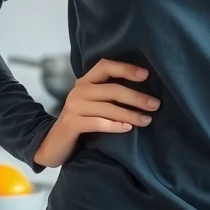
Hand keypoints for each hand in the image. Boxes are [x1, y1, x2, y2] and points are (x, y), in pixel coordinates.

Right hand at [32, 58, 158, 167]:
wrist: (54, 143)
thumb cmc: (82, 120)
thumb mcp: (94, 103)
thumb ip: (110, 95)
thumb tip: (145, 93)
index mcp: (86, 81)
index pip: (106, 66)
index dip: (126, 68)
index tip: (146, 75)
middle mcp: (79, 90)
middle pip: (112, 89)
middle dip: (136, 97)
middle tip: (155, 105)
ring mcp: (74, 106)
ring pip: (108, 108)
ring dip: (130, 114)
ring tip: (147, 120)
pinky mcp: (71, 124)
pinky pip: (98, 123)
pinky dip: (115, 126)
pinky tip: (128, 128)